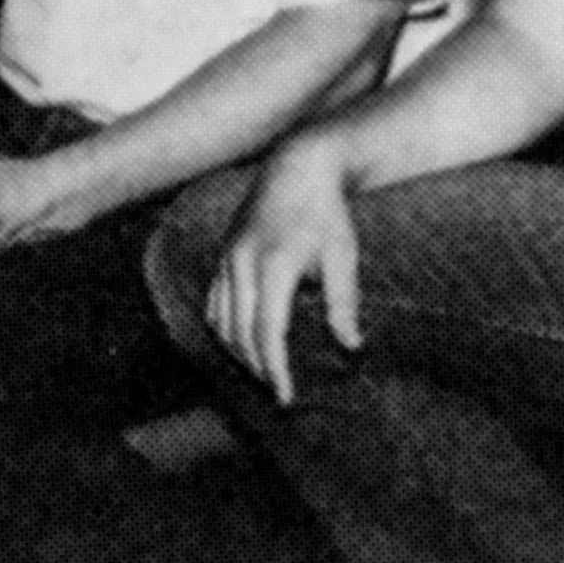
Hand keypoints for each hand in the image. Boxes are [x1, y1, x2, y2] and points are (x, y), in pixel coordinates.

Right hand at [206, 142, 362, 404]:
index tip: (286, 396)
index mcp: (273, 264)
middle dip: (256, 367)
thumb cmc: (326, 212)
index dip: (275, 369)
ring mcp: (227, 257)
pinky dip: (223, 328)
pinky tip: (240, 342)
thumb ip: (344, 302)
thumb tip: (350, 345)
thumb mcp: (343, 255)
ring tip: (261, 371)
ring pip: (220, 319)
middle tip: (278, 392)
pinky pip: (213, 301)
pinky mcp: (222, 253)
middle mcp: (242, 262)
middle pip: (239, 332)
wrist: (296, 166)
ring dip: (237, 351)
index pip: (267, 332)